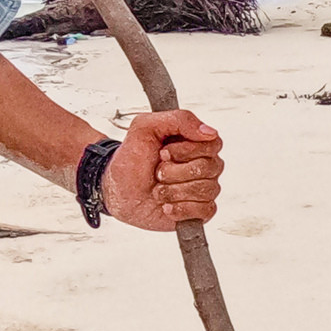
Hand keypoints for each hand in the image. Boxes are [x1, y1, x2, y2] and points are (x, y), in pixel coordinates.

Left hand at [99, 109, 222, 231]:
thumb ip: (179, 119)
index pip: (212, 143)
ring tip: (157, 190)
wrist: (118, 190)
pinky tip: (166, 205)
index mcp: (195, 142)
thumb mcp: (145, 127)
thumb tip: (210, 132)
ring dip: (173, 191)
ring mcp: (203, 188)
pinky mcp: (199, 210)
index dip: (185, 150)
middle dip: (174, 171)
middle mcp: (204, 164)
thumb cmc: (132, 159)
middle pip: (208, 167)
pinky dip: (180, 209)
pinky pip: (206, 210)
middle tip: (157, 172)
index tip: (162, 152)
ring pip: (206, 190)